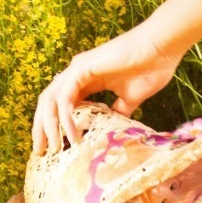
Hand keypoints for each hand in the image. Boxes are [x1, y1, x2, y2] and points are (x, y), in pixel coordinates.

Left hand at [32, 27, 183, 153]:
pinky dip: (66, 118)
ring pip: (51, 101)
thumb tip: (114, 128)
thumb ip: (118, 112)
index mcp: (86, 80)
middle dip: (42, 128)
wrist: (161, 50)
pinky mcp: (82, 68)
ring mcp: (77, 69)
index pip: (61, 105)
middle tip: (40, 152)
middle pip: (48, 104)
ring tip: (54, 148)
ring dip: (49, 126)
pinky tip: (72, 135)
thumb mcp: (131, 98)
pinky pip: (65, 97)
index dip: (54, 126)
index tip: (54, 148)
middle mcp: (76, 74)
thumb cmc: (150, 68)